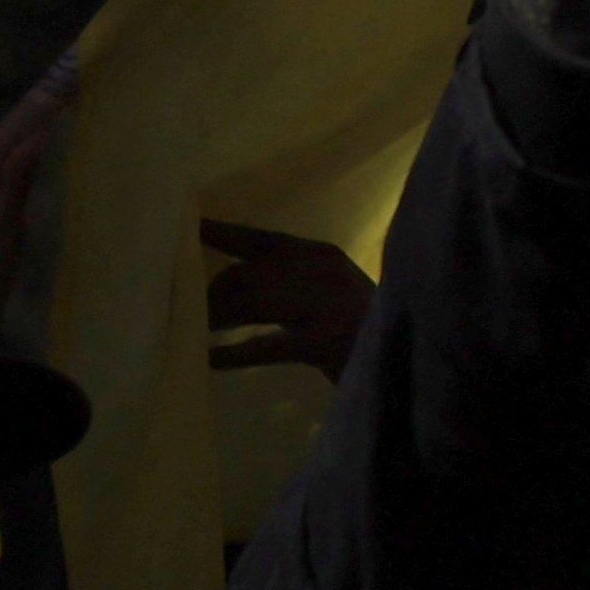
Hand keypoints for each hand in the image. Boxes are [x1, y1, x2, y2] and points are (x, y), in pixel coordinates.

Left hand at [202, 220, 374, 380]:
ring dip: (218, 317)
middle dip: (215, 290)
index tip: (190, 228)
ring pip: (254, 304)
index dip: (225, 233)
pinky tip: (210, 358)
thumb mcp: (331, 293)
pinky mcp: (323, 342)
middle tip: (186, 305)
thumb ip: (294, 283)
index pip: (264, 239)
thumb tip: (228, 283)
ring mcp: (326, 307)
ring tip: (191, 329)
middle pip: (252, 274)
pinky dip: (234, 353)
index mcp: (324, 256)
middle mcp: (324, 274)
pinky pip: (266, 345)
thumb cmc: (361, 327)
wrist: (403, 362)